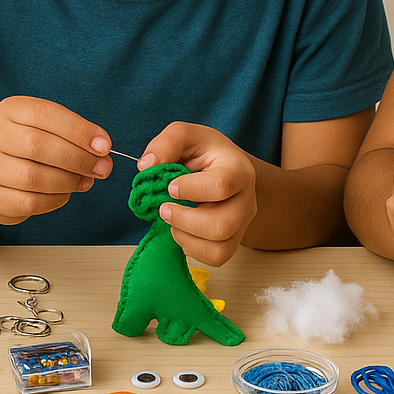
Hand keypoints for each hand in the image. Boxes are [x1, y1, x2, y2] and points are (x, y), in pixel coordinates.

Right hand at [0, 97, 111, 225]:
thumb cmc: (29, 151)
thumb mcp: (48, 131)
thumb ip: (74, 137)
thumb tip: (102, 151)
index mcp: (11, 110)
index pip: (46, 114)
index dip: (78, 130)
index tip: (104, 145)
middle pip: (38, 145)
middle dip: (77, 158)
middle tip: (101, 168)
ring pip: (33, 177)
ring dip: (68, 181)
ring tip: (84, 181)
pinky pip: (29, 202)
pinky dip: (55, 199)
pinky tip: (64, 194)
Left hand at [140, 122, 255, 266]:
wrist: (223, 169)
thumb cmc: (204, 152)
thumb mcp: (185, 135)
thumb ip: (166, 143)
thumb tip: (146, 166)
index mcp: (238, 169)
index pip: (222, 185)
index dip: (190, 189)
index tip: (170, 187)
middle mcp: (246, 199)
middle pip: (222, 225)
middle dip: (184, 220)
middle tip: (164, 209)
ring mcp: (242, 224)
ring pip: (220, 249)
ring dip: (186, 238)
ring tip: (172, 221)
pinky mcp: (233, 241)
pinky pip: (216, 258)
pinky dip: (192, 248)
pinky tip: (182, 231)